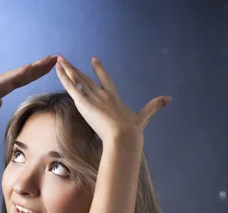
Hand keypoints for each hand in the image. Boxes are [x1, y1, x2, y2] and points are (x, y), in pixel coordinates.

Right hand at [0, 55, 57, 130]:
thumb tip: (0, 102)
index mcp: (0, 90)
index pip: (23, 80)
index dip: (37, 74)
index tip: (51, 67)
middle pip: (23, 74)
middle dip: (40, 67)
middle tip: (57, 58)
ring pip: (17, 74)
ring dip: (33, 67)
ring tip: (48, 60)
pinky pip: (5, 80)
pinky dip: (18, 74)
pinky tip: (29, 69)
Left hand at [55, 55, 170, 143]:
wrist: (123, 137)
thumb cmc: (131, 132)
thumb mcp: (143, 118)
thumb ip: (153, 107)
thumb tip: (168, 98)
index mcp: (114, 98)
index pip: (105, 80)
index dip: (99, 70)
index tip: (94, 60)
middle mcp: (102, 95)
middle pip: (86, 79)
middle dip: (76, 70)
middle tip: (67, 61)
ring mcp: (93, 98)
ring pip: (77, 80)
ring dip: (67, 70)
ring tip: (59, 60)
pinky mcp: (85, 103)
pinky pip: (72, 87)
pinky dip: (64, 78)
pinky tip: (58, 70)